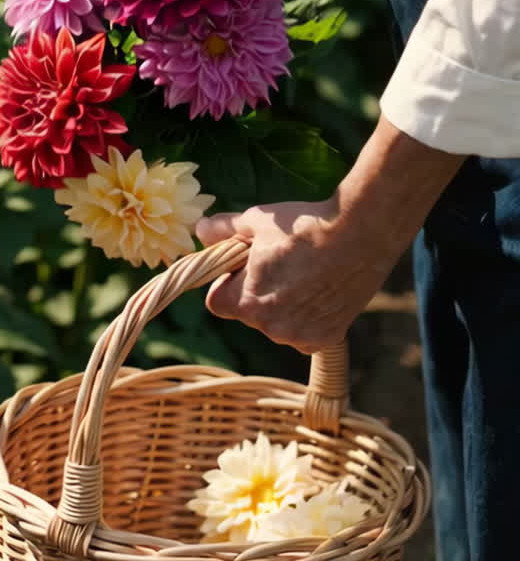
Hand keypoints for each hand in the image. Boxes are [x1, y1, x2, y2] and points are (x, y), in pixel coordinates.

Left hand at [196, 197, 390, 353]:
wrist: (361, 233)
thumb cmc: (304, 226)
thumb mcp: (256, 220)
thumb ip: (223, 230)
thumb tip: (200, 230)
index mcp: (245, 302)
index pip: (217, 301)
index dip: (226, 281)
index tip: (244, 265)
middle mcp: (270, 328)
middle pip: (249, 312)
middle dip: (257, 292)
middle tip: (281, 264)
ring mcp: (299, 336)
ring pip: (278, 324)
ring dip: (283, 306)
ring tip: (306, 273)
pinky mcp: (325, 339)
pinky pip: (305, 332)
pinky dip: (309, 317)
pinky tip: (323, 290)